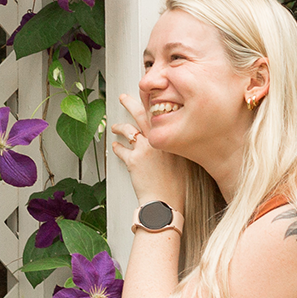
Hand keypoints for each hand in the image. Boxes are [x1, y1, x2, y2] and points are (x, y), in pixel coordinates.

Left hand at [111, 93, 186, 210]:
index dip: (151, 102)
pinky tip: (115, 146)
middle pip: (141, 114)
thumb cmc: (176, 185)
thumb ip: (173, 146)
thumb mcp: (181, 160)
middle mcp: (157, 140)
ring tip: (115, 127)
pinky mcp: (132, 160)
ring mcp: (144, 149)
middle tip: (124, 97)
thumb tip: (166, 138)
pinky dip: (117, 147)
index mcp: (170, 138)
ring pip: (127, 130)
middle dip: (130, 103)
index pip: (160, 113)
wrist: (165, 201)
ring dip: (119, 127)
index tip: (146, 96)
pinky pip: (120, 149)